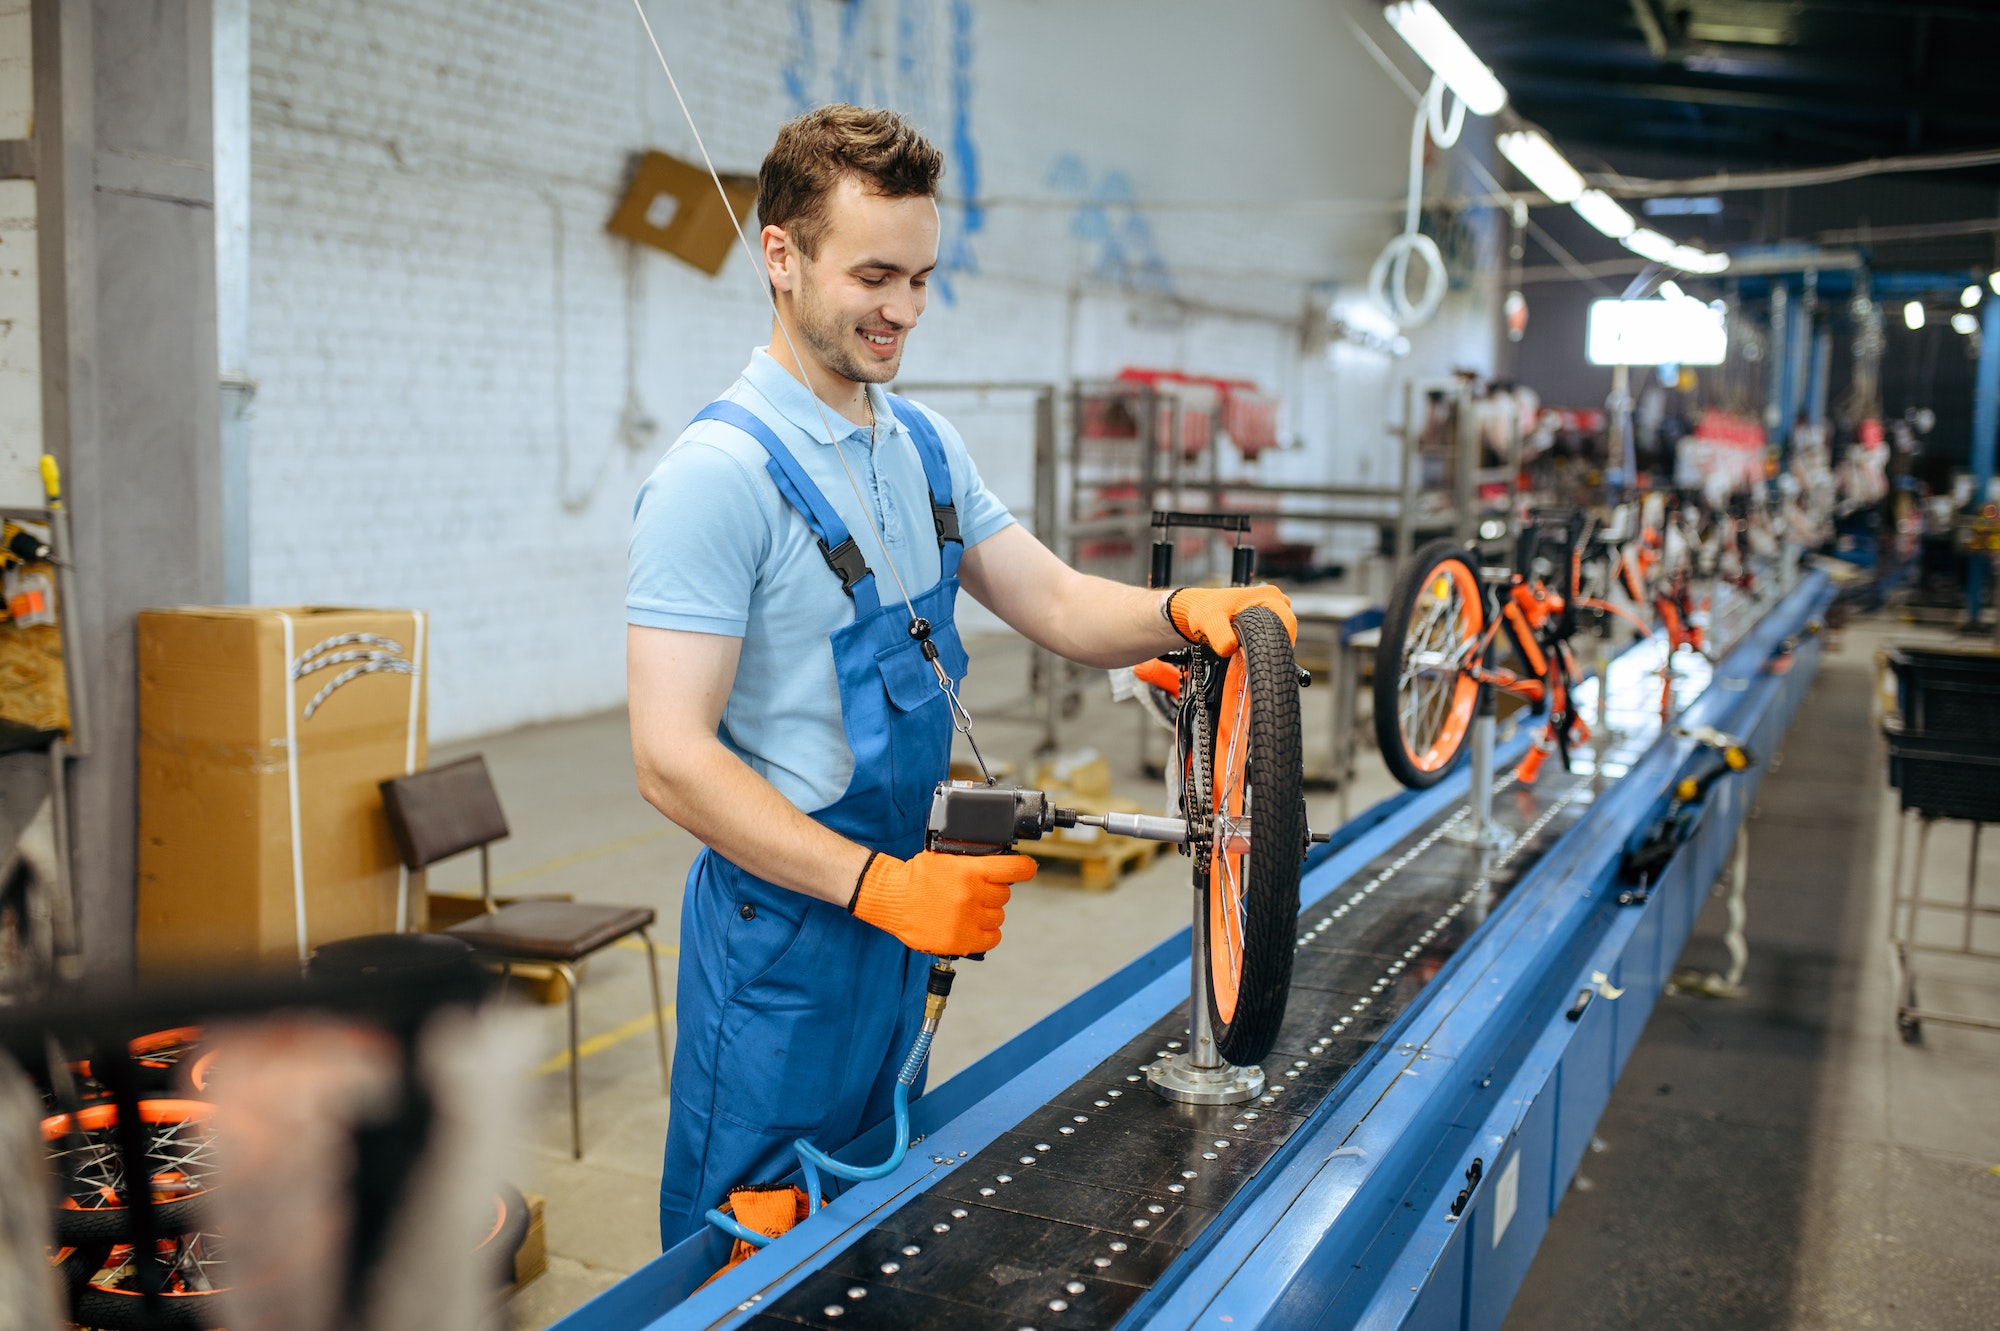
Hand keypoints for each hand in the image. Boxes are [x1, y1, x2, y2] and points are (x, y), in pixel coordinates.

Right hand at [850, 850, 1035, 954]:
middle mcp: (972, 895)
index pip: (1016, 869)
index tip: (1028, 869)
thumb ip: (973, 861)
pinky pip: (991, 939)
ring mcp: (967, 920)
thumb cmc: (916, 877)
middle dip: (993, 892)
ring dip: (987, 913)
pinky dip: (986, 934)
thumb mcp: (945, 858)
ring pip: (998, 917)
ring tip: (967, 910)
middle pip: (1004, 895)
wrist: (891, 898)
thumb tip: (999, 864)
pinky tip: (973, 926)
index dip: (1025, 869)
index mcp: (971, 871)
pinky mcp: (960, 940)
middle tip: (976, 892)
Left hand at [1167, 585, 1296, 655]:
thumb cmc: (1205, 611)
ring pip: (1281, 633)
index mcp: (1269, 595)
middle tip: (1256, 658)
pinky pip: (1274, 632)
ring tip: (1250, 651)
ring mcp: (1273, 607)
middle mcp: (1275, 599)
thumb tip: (1232, 648)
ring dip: (1269, 644)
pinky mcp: (1268, 616)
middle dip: (1273, 646)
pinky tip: (1251, 648)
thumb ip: (1221, 637)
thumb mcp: (1210, 623)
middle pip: (1287, 630)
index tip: (1266, 658)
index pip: (1288, 623)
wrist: (1198, 608)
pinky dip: (1265, 642)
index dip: (1280, 644)